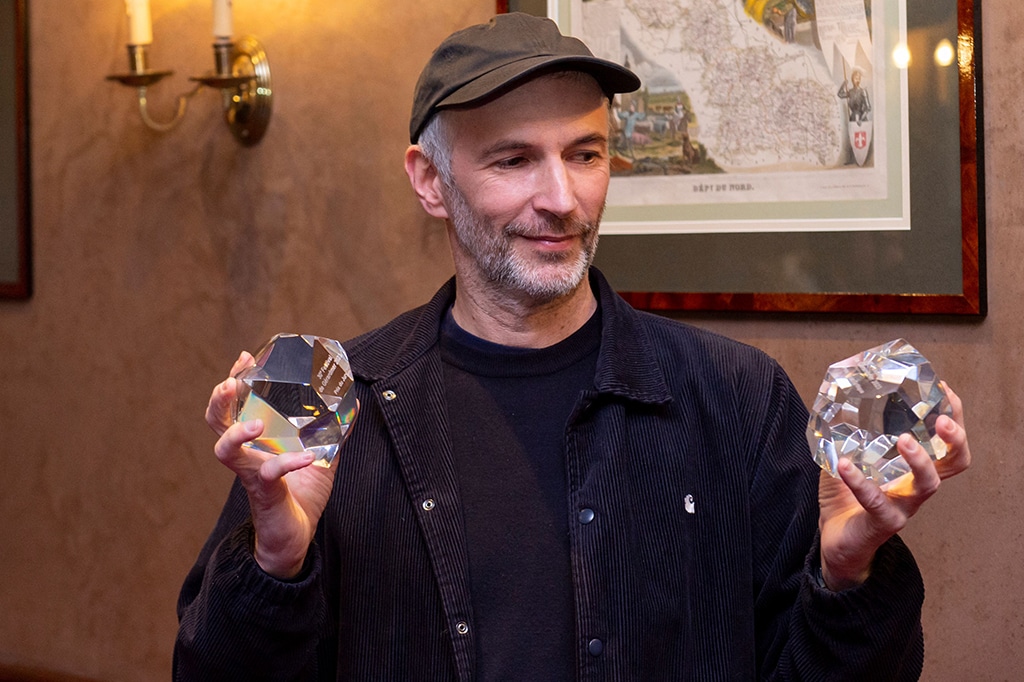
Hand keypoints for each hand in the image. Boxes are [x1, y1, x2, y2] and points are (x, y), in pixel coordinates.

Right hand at [205, 351, 358, 578]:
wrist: (295, 539)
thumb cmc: (300, 496)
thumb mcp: (322, 457)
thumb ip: (334, 432)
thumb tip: (353, 403)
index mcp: (256, 441)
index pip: (234, 406)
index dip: (235, 381)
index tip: (245, 358)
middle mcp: (247, 455)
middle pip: (217, 422)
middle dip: (220, 399)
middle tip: (231, 382)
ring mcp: (251, 474)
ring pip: (226, 451)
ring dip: (237, 432)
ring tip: (257, 422)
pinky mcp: (265, 494)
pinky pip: (267, 475)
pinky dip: (287, 463)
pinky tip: (307, 457)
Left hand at [817, 383, 969, 589]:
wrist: (836, 542)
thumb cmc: (845, 497)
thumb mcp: (846, 457)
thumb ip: (843, 434)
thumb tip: (830, 397)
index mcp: (912, 469)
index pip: (946, 443)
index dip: (953, 417)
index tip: (943, 389)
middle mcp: (915, 487)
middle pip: (953, 463)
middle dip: (954, 439)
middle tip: (941, 419)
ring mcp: (903, 507)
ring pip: (927, 485)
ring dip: (919, 460)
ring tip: (903, 439)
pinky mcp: (883, 522)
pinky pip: (876, 501)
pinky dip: (859, 481)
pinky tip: (844, 465)